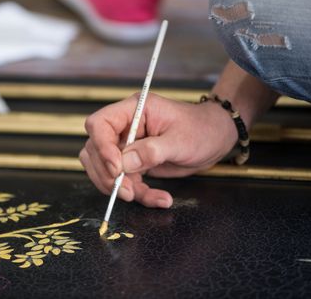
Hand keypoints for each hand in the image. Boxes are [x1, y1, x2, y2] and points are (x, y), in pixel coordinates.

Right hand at [79, 93, 237, 207]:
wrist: (215, 139)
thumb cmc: (202, 130)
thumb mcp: (180, 141)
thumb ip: (151, 151)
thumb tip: (124, 164)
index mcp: (133, 110)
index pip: (100, 124)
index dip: (102, 147)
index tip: (117, 169)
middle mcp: (125, 127)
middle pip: (95, 150)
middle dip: (107, 174)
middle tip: (127, 191)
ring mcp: (127, 146)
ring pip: (104, 169)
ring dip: (119, 187)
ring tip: (141, 196)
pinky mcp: (134, 163)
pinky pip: (125, 182)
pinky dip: (138, 194)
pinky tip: (160, 199)